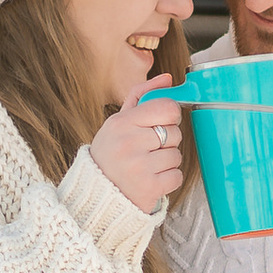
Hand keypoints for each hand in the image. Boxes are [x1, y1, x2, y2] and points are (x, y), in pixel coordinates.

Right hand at [91, 78, 184, 210]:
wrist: (96, 194)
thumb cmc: (110, 154)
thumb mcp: (118, 122)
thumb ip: (141, 96)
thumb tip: (167, 79)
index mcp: (122, 123)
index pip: (168, 108)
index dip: (170, 116)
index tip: (160, 124)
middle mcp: (129, 143)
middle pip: (175, 133)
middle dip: (167, 142)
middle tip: (148, 150)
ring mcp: (139, 167)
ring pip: (177, 156)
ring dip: (167, 163)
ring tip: (147, 166)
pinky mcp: (149, 188)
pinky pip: (177, 176)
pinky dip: (168, 180)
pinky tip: (151, 179)